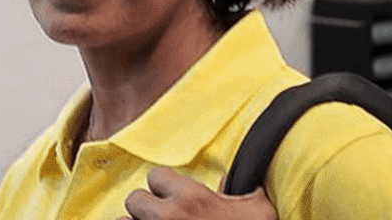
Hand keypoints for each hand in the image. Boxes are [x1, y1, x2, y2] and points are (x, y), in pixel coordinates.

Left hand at [119, 166, 276, 219]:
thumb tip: (228, 182)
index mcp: (191, 199)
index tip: (176, 199)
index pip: (155, 175)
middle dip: (147, 208)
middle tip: (165, 219)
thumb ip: (243, 191)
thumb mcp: (257, 212)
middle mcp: (167, 217)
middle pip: (134, 199)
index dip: (165, 186)